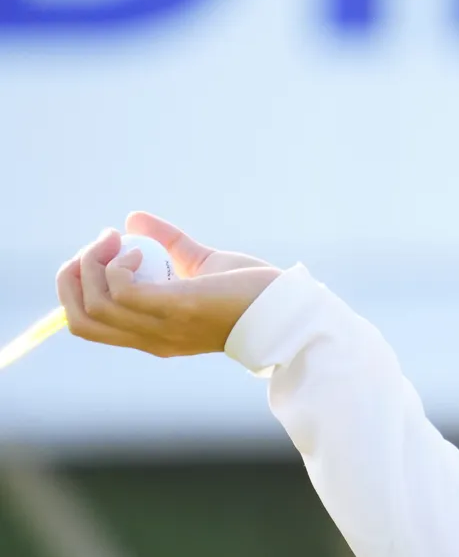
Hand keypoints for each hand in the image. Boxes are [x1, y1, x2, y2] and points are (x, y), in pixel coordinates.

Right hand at [55, 212, 282, 357]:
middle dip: (72, 277)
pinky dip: (118, 267)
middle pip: (79, 320)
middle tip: (98, 243)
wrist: (287, 307)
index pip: (88, 324)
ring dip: (92, 265)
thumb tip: (133, 218)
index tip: (96, 252)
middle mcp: (150, 338)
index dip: (75, 288)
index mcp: (151, 334)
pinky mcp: (177, 308)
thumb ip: (170, 244)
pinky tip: (136, 250)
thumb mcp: (202, 264)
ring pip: (93, 306)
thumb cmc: (251, 290)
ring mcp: (161, 326)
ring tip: (115, 238)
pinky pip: (123, 292)